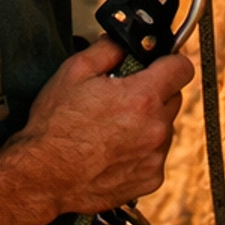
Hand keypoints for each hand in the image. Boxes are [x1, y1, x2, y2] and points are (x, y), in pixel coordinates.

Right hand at [9, 36, 192, 217]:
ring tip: (114, 127)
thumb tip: (124, 43)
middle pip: (172, 98)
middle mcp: (155, 129)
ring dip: (148, 123)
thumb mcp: (75, 71)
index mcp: (142, 98)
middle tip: (123, 96)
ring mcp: (154, 158)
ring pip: (164, 127)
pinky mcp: (149, 180)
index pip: (182, 68)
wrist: (42, 177)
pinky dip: (141, 150)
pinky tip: (115, 150)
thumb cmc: (55, 127)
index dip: (170, 61)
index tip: (160, 64)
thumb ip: (108, 49)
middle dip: (153, 92)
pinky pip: (155, 155)